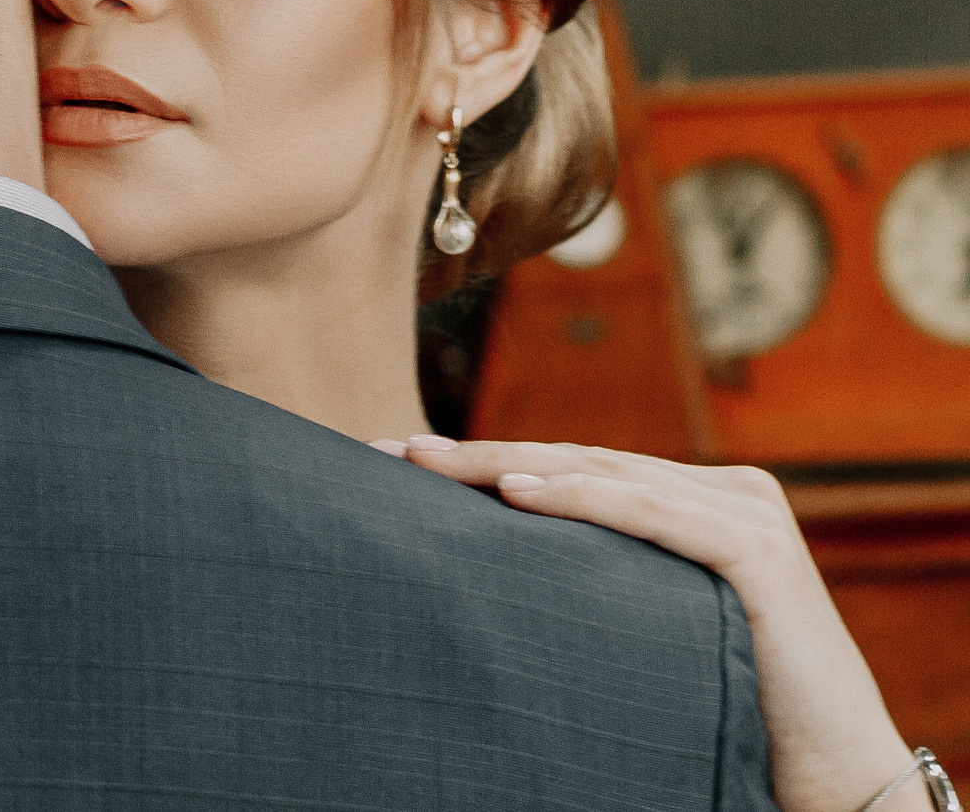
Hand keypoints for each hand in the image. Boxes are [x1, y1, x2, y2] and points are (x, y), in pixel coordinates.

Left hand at [381, 436, 928, 811]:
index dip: (488, 462)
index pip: (574, 469)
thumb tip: (486, 564)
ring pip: (602, 474)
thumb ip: (598, 579)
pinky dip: (579, 498)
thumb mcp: (648, 625)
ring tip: (434, 464)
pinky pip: (648, 512)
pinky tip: (515, 495)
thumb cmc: (729, 707)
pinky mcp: (756, 549)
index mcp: (696, 500)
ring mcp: (745, 511)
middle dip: (479, 456)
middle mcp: (725, 491)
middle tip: (394, 452)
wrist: (831, 772)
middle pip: (577, 462)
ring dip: (508, 465)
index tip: (401, 462)